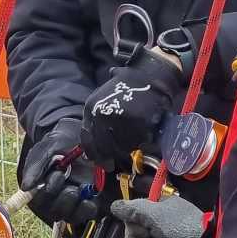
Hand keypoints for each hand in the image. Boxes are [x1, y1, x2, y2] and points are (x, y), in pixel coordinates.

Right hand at [19, 121, 97, 231]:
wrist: (85, 136)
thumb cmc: (63, 141)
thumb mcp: (47, 147)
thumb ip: (35, 165)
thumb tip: (25, 187)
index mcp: (41, 184)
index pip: (37, 200)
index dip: (45, 194)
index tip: (56, 174)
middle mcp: (56, 196)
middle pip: (53, 211)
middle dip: (61, 198)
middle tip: (68, 180)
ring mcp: (73, 200)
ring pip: (68, 215)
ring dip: (73, 205)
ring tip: (79, 188)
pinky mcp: (89, 200)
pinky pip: (86, 214)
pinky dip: (87, 209)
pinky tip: (89, 198)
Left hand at [80, 47, 183, 168]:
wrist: (149, 74)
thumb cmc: (127, 87)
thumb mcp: (102, 98)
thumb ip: (95, 119)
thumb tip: (92, 148)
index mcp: (91, 108)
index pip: (87, 140)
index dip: (93, 154)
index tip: (98, 161)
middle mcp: (102, 114)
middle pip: (103, 147)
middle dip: (108, 157)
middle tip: (113, 163)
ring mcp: (120, 119)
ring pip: (120, 148)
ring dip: (125, 151)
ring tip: (130, 147)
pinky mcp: (138, 123)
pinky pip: (138, 143)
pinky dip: (140, 145)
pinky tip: (142, 140)